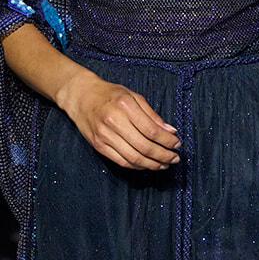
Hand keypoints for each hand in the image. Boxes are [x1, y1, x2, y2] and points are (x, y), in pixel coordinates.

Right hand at [58, 68, 180, 170]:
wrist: (81, 96)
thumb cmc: (109, 94)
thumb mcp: (133, 96)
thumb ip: (152, 115)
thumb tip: (170, 131)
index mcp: (125, 106)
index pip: (152, 130)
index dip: (167, 141)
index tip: (177, 144)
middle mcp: (114, 121)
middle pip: (144, 146)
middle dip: (163, 156)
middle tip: (174, 158)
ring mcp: (104, 135)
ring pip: (134, 158)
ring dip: (152, 164)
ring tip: (164, 165)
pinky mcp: (98, 146)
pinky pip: (122, 161)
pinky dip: (137, 166)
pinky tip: (147, 164)